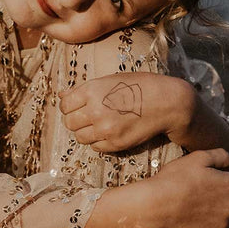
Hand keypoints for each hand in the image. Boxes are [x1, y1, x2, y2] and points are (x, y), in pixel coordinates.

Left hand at [59, 72, 196, 152]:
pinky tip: (110, 132)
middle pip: (69, 123)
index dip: (69, 105)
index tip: (77, 105)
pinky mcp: (115, 144)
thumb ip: (84, 89)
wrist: (167, 103)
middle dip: (76, 120)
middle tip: (88, 116)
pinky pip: (95, 147)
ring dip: (86, 132)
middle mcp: (96, 110)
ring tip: (100, 124)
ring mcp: (105, 129)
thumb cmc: (140, 86)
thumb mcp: (111, 80)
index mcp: (92, 91)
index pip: (64, 104)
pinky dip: (98, 142)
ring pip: (80, 137)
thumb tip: (61, 94)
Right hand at [152, 149, 228, 227]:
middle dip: (221, 197)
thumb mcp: (198, 158)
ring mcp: (223, 224)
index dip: (225, 178)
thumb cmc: (175, 178)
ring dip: (219, 215)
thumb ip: (222, 156)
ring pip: (228, 219)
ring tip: (199, 211)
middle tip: (201, 195)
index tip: (212, 180)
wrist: (156, 204)